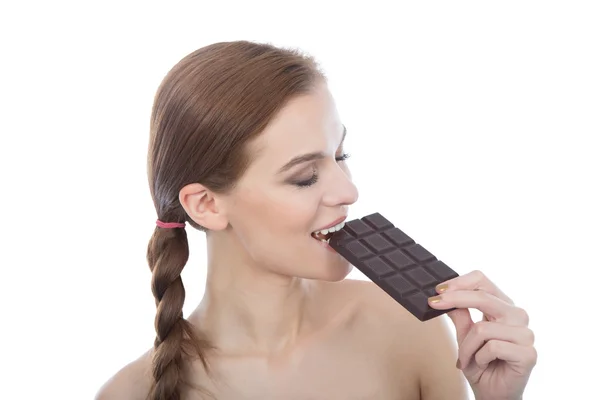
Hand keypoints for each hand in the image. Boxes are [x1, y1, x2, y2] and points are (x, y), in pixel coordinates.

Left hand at [428, 270, 536, 399]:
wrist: (492, 394)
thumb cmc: (480, 364)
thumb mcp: (464, 336)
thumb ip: (459, 314)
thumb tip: (443, 294)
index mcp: (503, 307)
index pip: (483, 282)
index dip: (460, 282)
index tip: (438, 290)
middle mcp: (517, 316)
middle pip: (483, 296)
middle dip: (455, 299)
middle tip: (434, 303)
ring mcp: (525, 334)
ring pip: (482, 328)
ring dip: (466, 346)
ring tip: (466, 358)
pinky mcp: (528, 354)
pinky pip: (492, 347)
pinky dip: (479, 358)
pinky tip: (483, 364)